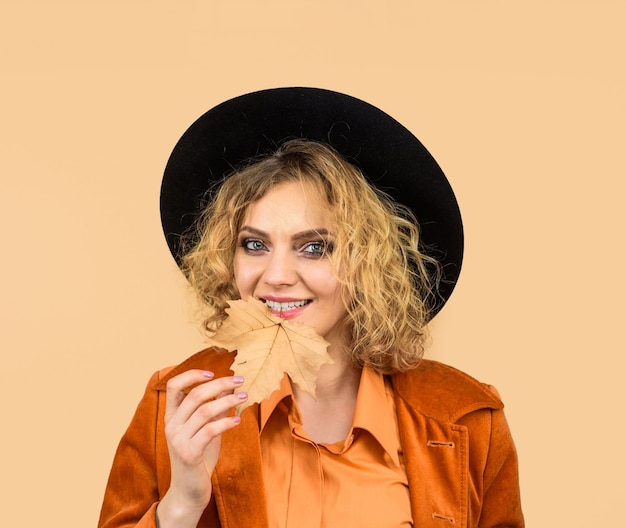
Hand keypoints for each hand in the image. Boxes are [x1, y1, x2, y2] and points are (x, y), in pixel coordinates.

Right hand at [156, 370, 246, 527]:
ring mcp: (178, 439)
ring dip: (227, 401)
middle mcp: (171, 425)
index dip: (191, 375)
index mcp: (172, 416)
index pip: (173, 385)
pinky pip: (209, 431)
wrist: (188, 491)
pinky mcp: (188, 453)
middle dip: (219, 384)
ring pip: (204, 411)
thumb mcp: (206, 428)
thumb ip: (215, 408)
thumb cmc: (198, 457)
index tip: (213, 372)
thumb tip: (230, 386)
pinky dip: (225, 422)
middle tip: (240, 380)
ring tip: (244, 396)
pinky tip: (237, 420)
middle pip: (194, 395)